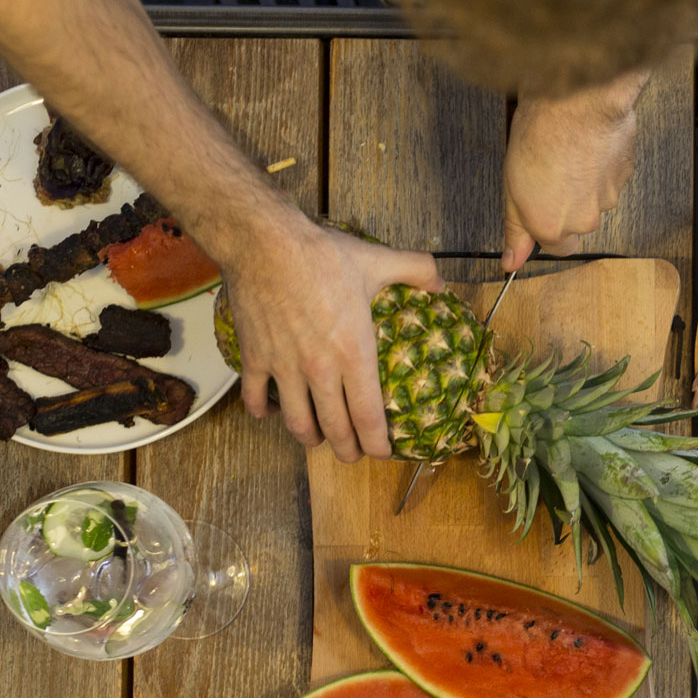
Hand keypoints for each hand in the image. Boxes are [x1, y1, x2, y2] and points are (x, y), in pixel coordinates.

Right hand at [224, 213, 440, 461]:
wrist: (264, 243)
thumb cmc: (322, 255)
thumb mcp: (378, 261)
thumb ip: (417, 271)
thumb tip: (443, 283)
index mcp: (354, 355)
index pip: (368, 417)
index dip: (377, 443)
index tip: (383, 453)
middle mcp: (320, 371)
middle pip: (335, 429)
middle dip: (347, 450)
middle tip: (353, 454)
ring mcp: (284, 368)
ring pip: (296, 422)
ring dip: (309, 437)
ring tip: (317, 438)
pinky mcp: (254, 358)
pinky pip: (255, 397)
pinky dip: (262, 411)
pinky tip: (270, 412)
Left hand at [502, 74, 645, 268]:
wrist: (576, 102)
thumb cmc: (540, 136)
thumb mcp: (511, 187)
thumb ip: (515, 228)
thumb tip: (510, 262)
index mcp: (553, 226)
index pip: (558, 249)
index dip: (547, 226)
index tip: (539, 206)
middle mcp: (585, 220)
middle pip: (578, 222)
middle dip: (567, 203)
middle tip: (549, 171)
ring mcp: (609, 197)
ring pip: (596, 199)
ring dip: (584, 183)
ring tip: (568, 153)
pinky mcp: (625, 174)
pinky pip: (610, 177)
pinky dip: (599, 165)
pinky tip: (585, 145)